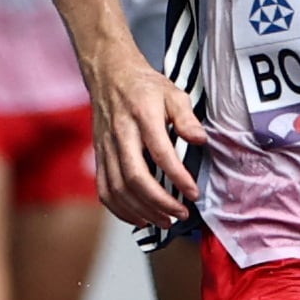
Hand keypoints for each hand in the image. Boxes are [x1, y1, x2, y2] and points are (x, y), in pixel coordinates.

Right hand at [88, 48, 207, 227]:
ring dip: (141, 210)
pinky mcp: (99, 157)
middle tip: (181, 214)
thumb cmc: (146, 87)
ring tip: (165, 221)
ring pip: (117, 189)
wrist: (110, 77)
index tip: (193, 193)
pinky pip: (104, 190)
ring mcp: (106, 149)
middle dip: (159, 202)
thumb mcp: (174, 93)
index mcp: (142, 117)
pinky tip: (139, 218)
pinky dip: (120, 209)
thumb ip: (187, 117)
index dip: (177, 176)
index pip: (160, 153)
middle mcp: (121, 136)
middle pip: (135, 178)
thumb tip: (201, 140)